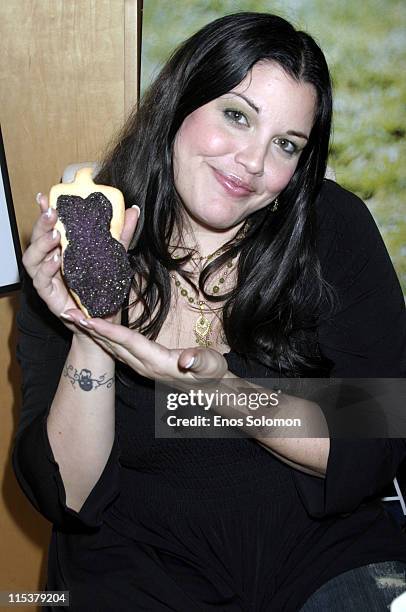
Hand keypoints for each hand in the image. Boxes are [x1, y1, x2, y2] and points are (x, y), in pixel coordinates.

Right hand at [22, 193, 138, 332]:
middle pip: (37, 239)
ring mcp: (48, 277)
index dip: (45, 211)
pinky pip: (41, 280)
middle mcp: (51, 260)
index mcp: (63, 248)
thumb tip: (133, 210)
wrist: (104, 320)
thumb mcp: (115, 256)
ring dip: (40, 245)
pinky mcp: (49, 295)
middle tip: (52, 213)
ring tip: (55, 235)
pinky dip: (46, 269)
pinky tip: (57, 260)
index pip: (50, 226)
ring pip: (31, 258)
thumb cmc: (104, 288)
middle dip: (42, 224)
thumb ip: (121, 234)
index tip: (46, 197)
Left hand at [60, 314, 229, 385]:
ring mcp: (141, 367)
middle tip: (67, 313)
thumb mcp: (211, 366)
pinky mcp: (142, 365)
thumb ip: (200, 361)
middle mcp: (144, 366)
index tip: (88, 319)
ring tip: (75, 318)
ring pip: (111, 348)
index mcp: (157, 362)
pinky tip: (95, 330)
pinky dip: (103, 337)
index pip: (128, 342)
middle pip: (112, 345)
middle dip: (89, 329)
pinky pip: (117, 350)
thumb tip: (187, 360)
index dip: (108, 330)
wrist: (212, 390)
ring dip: (92, 333)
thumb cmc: (212, 374)